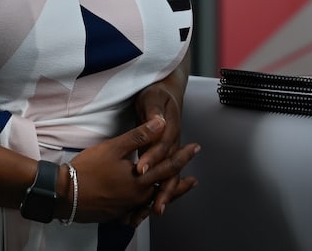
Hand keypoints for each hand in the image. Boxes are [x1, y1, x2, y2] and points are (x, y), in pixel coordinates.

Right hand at [60, 116, 199, 224]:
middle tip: (193, 181)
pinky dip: (146, 208)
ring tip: (172, 193)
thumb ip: (139, 136)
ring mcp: (128, 207)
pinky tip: (144, 206)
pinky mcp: (117, 213)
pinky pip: (137, 212)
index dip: (183, 156)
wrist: (65, 194)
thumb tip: (160, 123)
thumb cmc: (87, 169)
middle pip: (165, 189)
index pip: (168, 166)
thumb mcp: (113, 147)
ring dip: (165, 196)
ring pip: (152, 201)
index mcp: (141, 180)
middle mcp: (138, 197)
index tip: (195, 149)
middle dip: (180, 183)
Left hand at [128, 83, 198, 222]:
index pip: (160, 148)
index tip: (140, 169)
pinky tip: (142, 210)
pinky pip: (161, 180)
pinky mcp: (162, 160)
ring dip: (160, 199)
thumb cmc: (157, 96)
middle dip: (162, 191)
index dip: (151, 159)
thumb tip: (158, 120)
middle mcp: (171, 146)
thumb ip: (154, 111)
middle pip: (169, 173)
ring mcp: (168, 155)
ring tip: (150, 215)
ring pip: (167, 181)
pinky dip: (154, 196)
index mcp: (170, 131)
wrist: (166, 95)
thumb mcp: (152, 98)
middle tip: (154, 208)